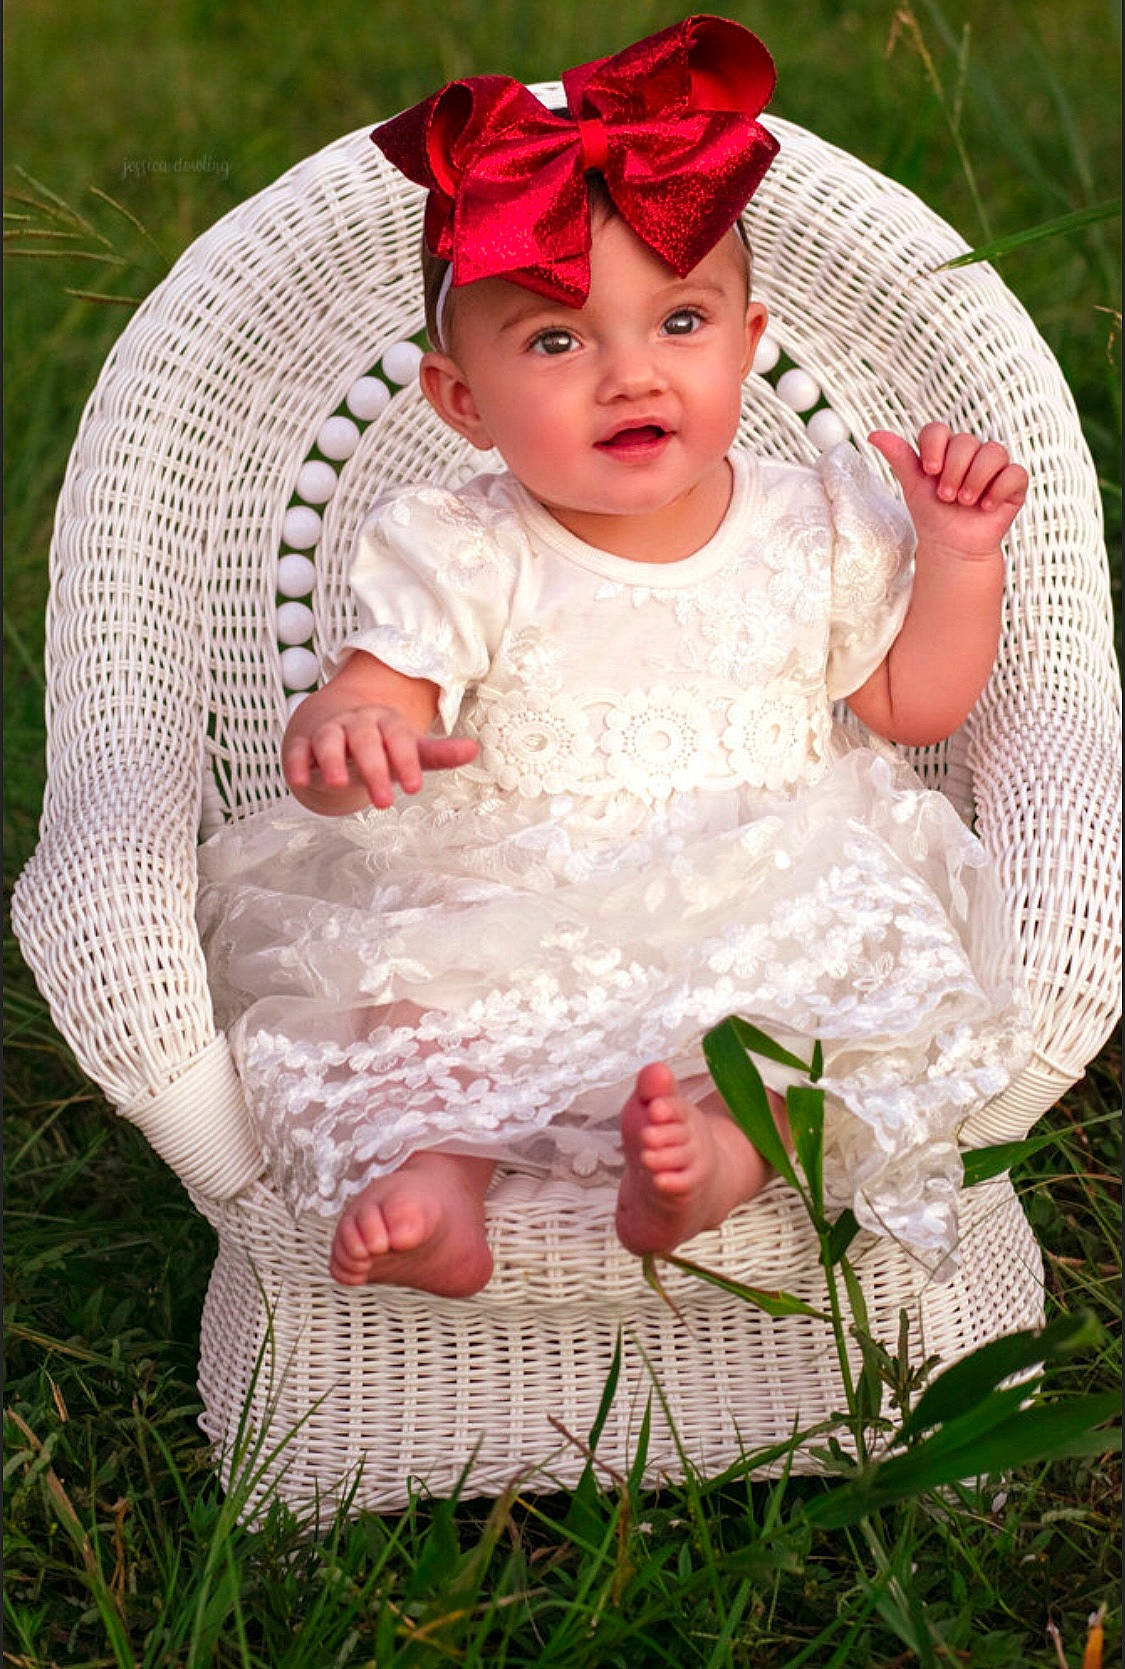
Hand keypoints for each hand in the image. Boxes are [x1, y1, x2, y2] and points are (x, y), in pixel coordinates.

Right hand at [283, 703, 477, 809]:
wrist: (335, 724)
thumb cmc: (379, 744)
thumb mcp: (408, 749)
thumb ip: (437, 754)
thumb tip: (473, 749)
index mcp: (385, 722)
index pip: (398, 736)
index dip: (406, 760)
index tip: (414, 788)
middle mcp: (356, 723)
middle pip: (364, 739)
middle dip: (374, 768)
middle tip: (384, 803)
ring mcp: (328, 732)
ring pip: (329, 739)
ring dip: (332, 758)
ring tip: (338, 782)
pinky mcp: (303, 745)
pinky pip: (297, 750)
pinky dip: (297, 763)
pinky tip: (299, 782)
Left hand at [868, 425, 1027, 559]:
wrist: (952, 547)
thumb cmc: (932, 515)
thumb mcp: (913, 487)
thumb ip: (900, 458)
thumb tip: (873, 434)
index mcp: (944, 450)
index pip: (938, 430)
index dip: (934, 448)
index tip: (930, 471)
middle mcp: (970, 453)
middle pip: (966, 441)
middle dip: (954, 471)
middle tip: (947, 497)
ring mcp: (994, 466)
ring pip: (994, 452)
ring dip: (976, 479)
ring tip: (965, 501)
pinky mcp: (1013, 483)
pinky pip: (1015, 473)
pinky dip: (999, 489)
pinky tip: (986, 506)